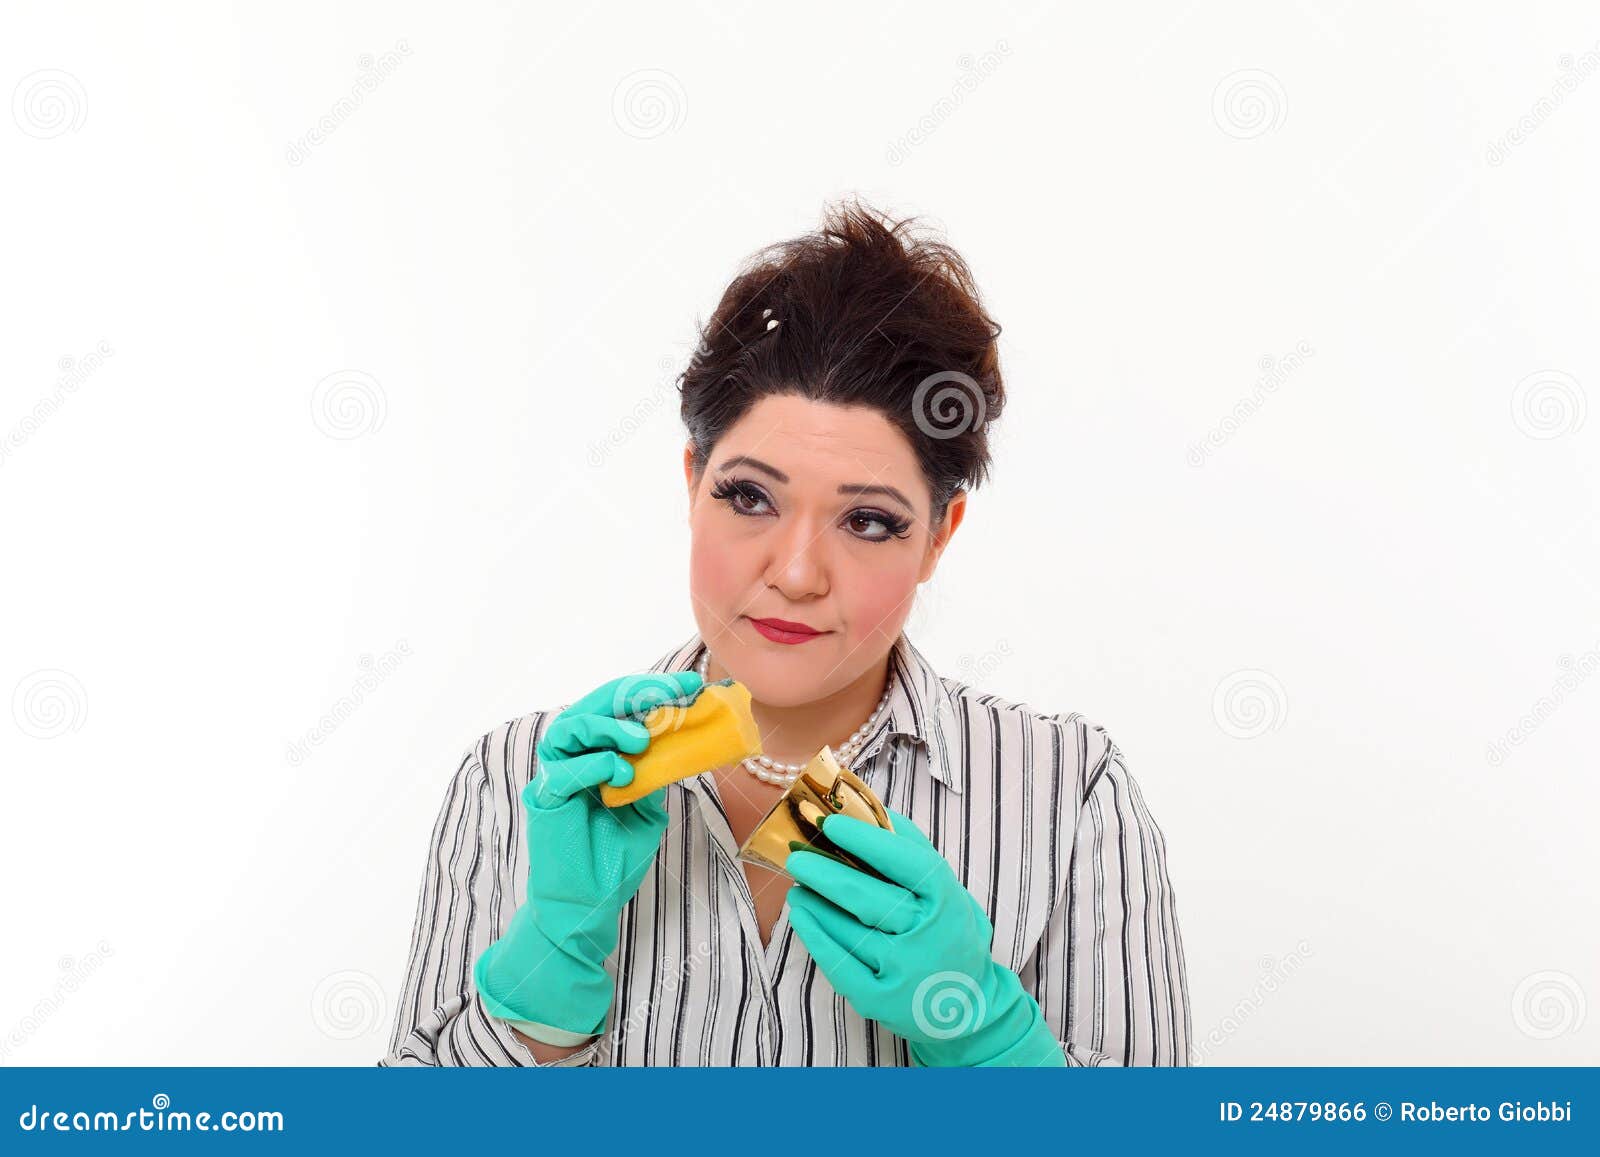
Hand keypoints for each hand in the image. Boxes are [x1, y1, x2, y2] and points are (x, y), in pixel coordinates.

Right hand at [473, 669, 702, 1038]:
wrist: (588, 904)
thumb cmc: (614, 857)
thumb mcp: (648, 806)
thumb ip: (655, 772)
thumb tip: (683, 736)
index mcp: (599, 753)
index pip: (621, 708)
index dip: (652, 691)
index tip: (691, 687)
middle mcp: (574, 757)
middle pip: (593, 706)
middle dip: (633, 694)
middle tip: (668, 694)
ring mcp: (556, 775)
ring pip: (570, 727)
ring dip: (609, 725)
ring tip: (641, 740)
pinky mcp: (544, 799)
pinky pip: (563, 770)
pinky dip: (594, 765)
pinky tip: (621, 774)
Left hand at [785, 808, 1065, 1065]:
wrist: (969, 1006)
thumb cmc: (949, 934)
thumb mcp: (947, 892)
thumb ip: (915, 853)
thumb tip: (875, 812)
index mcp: (946, 902)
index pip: (905, 863)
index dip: (866, 840)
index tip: (831, 824)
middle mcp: (927, 938)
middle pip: (867, 899)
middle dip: (825, 875)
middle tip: (795, 857)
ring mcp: (903, 972)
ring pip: (848, 930)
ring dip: (815, 903)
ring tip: (797, 885)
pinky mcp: (881, 1000)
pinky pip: (839, 964)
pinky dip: (816, 937)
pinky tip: (801, 917)